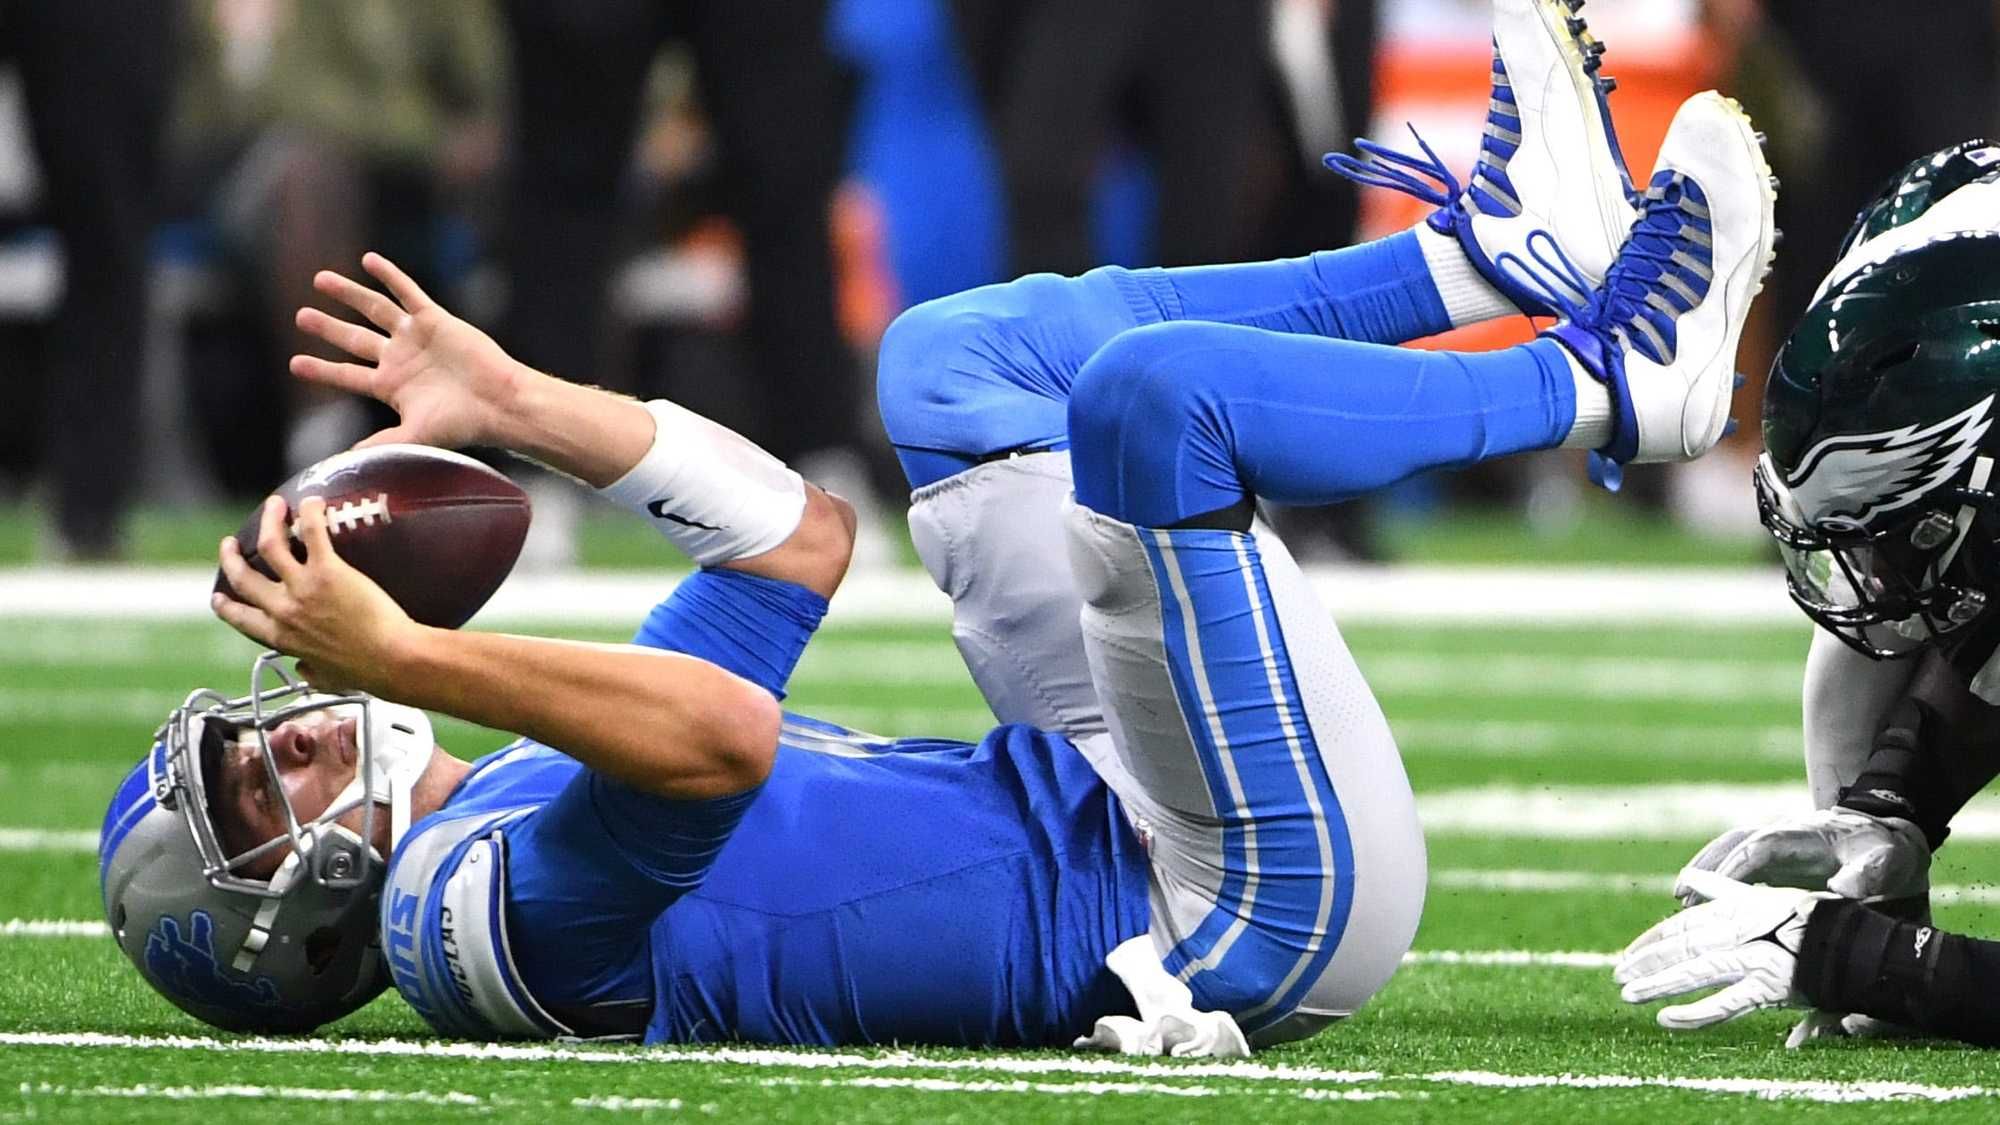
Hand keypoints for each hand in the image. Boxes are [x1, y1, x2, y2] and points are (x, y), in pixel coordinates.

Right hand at [211, 495, 419, 693]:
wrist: (390, 659)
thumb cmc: (364, 671)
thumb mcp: (324, 678)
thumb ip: (308, 671)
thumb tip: (302, 668)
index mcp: (280, 638)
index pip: (240, 618)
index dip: (225, 606)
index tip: (218, 597)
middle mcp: (283, 610)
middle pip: (243, 576)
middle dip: (231, 557)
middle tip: (229, 544)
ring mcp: (303, 588)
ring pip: (270, 545)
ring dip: (268, 522)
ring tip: (273, 506)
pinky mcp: (328, 571)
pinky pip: (312, 533)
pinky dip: (309, 514)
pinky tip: (311, 502)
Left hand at [291, 252, 524, 451]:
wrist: (498, 403)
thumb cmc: (461, 424)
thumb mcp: (413, 436)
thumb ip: (380, 443)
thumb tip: (344, 459)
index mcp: (391, 387)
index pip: (347, 375)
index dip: (321, 369)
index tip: (295, 364)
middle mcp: (400, 359)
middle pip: (355, 338)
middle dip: (328, 328)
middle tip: (301, 317)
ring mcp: (417, 338)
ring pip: (375, 310)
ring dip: (348, 294)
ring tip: (320, 280)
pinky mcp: (436, 320)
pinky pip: (408, 292)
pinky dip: (389, 276)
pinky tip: (369, 260)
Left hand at [1616, 868, 1824, 1030]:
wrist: (1860, 942)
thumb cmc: (1812, 920)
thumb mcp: (1762, 898)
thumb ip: (1722, 891)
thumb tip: (1688, 880)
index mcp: (1738, 911)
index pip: (1685, 924)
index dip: (1655, 939)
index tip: (1629, 953)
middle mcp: (1741, 932)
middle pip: (1683, 946)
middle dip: (1647, 961)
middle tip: (1617, 975)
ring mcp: (1754, 959)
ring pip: (1695, 972)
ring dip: (1659, 985)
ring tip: (1628, 995)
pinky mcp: (1769, 986)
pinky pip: (1726, 1004)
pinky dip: (1696, 1013)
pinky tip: (1666, 1020)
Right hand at [1677, 808, 1929, 905]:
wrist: (1887, 842)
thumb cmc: (1886, 855)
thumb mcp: (1889, 862)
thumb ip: (1868, 874)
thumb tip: (1843, 890)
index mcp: (1806, 835)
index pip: (1764, 845)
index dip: (1739, 866)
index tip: (1721, 888)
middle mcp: (1781, 835)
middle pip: (1733, 845)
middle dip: (1707, 868)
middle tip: (1684, 896)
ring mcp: (1773, 847)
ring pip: (1727, 853)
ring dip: (1702, 874)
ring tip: (1681, 902)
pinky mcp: (1771, 863)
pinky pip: (1733, 866)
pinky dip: (1712, 881)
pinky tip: (1698, 904)